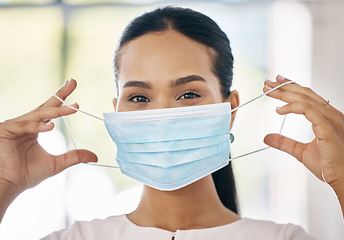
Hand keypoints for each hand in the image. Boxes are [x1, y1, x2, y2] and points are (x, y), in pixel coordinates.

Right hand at [0, 79, 97, 194]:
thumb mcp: (57, 163)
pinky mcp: (5, 130)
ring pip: (38, 115)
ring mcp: (15, 126)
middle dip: (60, 94)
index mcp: (36, 129)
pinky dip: (37, 126)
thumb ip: (74, 157)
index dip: (64, 104)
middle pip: (46, 106)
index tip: (78, 101)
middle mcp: (26, 124)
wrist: (10, 185)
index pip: (51, 112)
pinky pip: (24, 125)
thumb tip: (95, 157)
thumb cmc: (28, 174)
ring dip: (56, 111)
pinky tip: (50, 126)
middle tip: (73, 82)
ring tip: (72, 109)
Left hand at [263, 75, 343, 190]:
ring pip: (305, 99)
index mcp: (327, 118)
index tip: (277, 82)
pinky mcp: (328, 128)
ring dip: (285, 94)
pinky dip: (292, 107)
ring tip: (269, 92)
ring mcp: (331, 120)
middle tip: (267, 84)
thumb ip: (284, 142)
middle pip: (305, 94)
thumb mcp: (300, 151)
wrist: (342, 180)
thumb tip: (267, 137)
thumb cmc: (328, 166)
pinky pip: (309, 110)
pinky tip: (279, 110)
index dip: (292, 87)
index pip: (308, 96)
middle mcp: (331, 115)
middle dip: (284, 87)